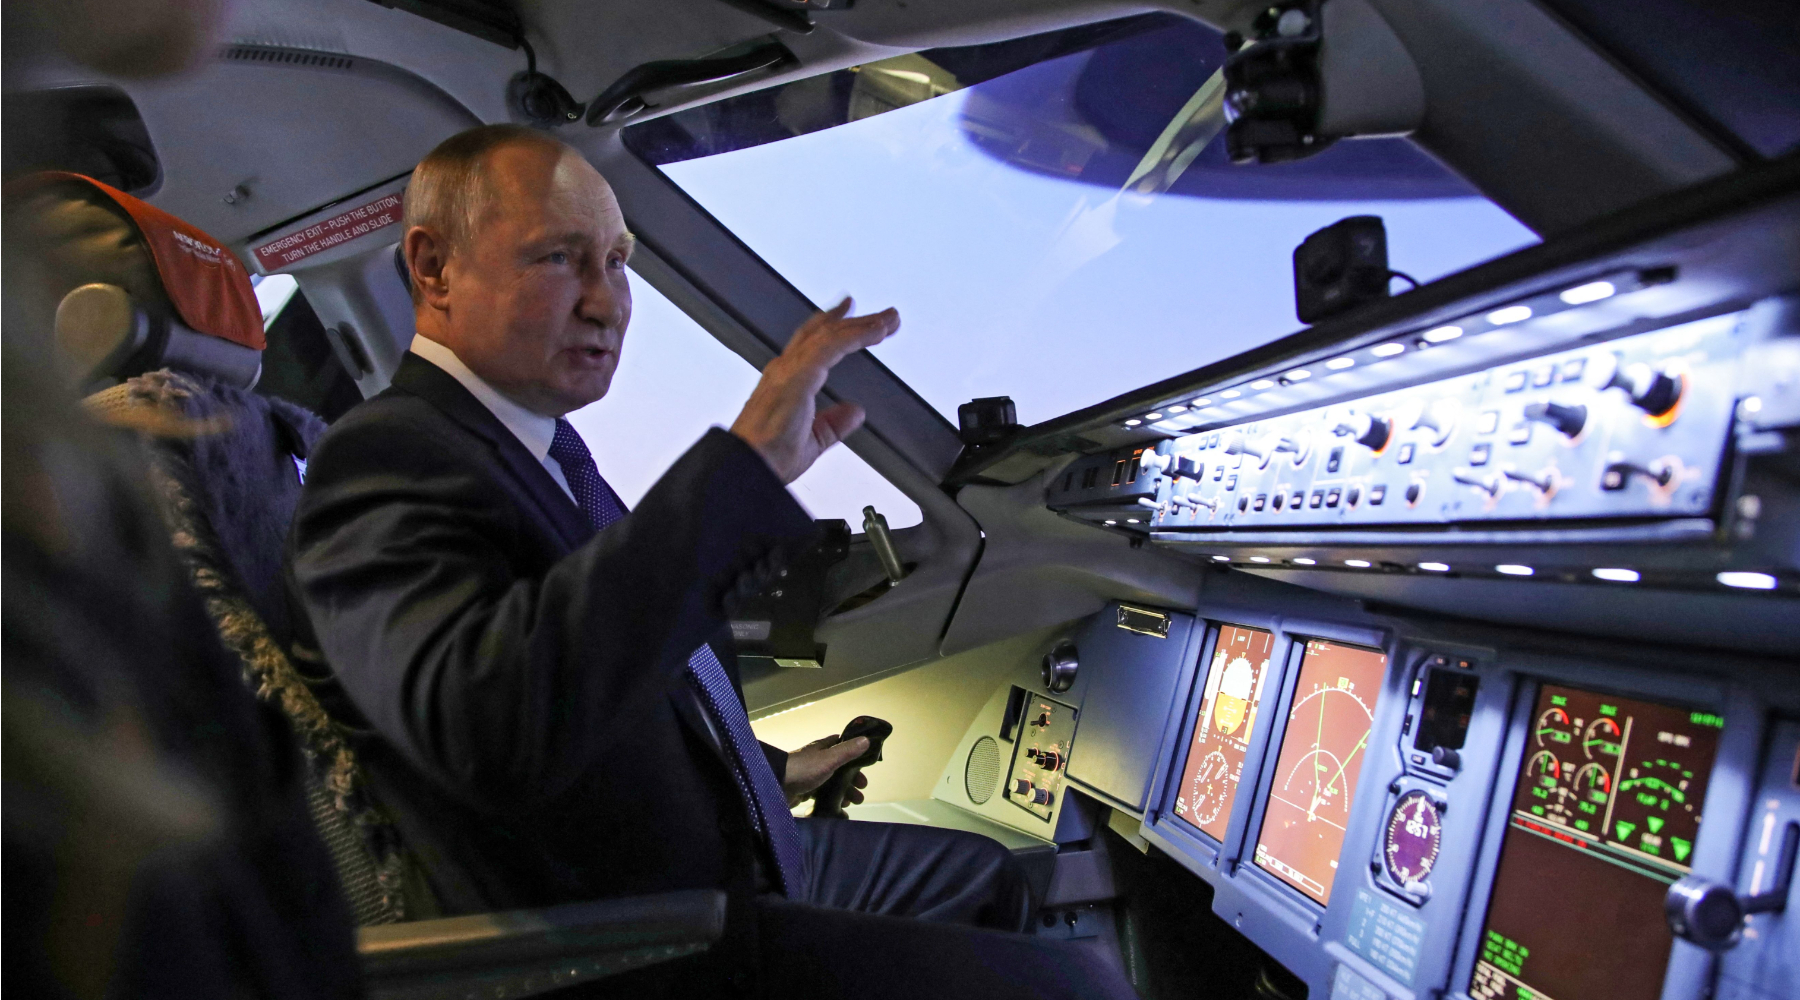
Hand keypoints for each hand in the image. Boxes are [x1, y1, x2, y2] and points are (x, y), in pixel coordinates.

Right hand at [730, 298, 899, 483]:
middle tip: (885, 316)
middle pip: (824, 334)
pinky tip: (876, 332)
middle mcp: (785, 369)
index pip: (813, 345)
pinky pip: (832, 346)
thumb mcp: (812, 441)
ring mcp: (790, 369)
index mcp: (785, 382)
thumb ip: (833, 424)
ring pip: (831, 335)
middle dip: (856, 322)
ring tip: (889, 319)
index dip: (834, 328)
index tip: (853, 316)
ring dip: (862, 325)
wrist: (748, 467)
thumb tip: (855, 411)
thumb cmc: (768, 458)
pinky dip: (856, 335)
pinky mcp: (799, 374)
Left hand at [782, 734, 869, 807]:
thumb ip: (847, 751)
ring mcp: (809, 776)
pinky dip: (830, 801)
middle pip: (839, 769)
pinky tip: (836, 809)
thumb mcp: (828, 758)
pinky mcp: (803, 790)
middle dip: (851, 781)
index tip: (865, 769)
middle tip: (860, 793)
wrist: (775, 785)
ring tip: (850, 803)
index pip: (842, 748)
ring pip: (831, 783)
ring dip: (842, 792)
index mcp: (822, 749)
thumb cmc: (803, 769)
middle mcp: (816, 760)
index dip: (855, 757)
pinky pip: (821, 795)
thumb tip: (866, 740)